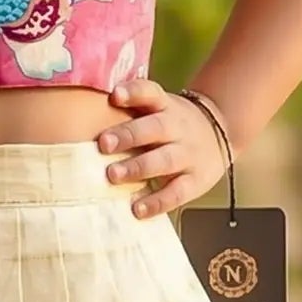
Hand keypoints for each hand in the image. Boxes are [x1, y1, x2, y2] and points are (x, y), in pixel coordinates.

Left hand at [95, 77, 227, 217]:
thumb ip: (129, 110)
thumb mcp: (157, 107)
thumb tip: (79, 112)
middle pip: (155, 128)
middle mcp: (177, 127)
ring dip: (138, 168)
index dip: (134, 93)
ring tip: (113, 175)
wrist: (222, 131)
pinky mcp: (196, 180)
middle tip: (103, 144)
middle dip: (128, 135)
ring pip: (164, 160)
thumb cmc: (171, 123)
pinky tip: (137, 209)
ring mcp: (188, 154)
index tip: (115, 95)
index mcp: (165, 106)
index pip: (151, 93)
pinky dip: (157, 202)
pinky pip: (177, 192)